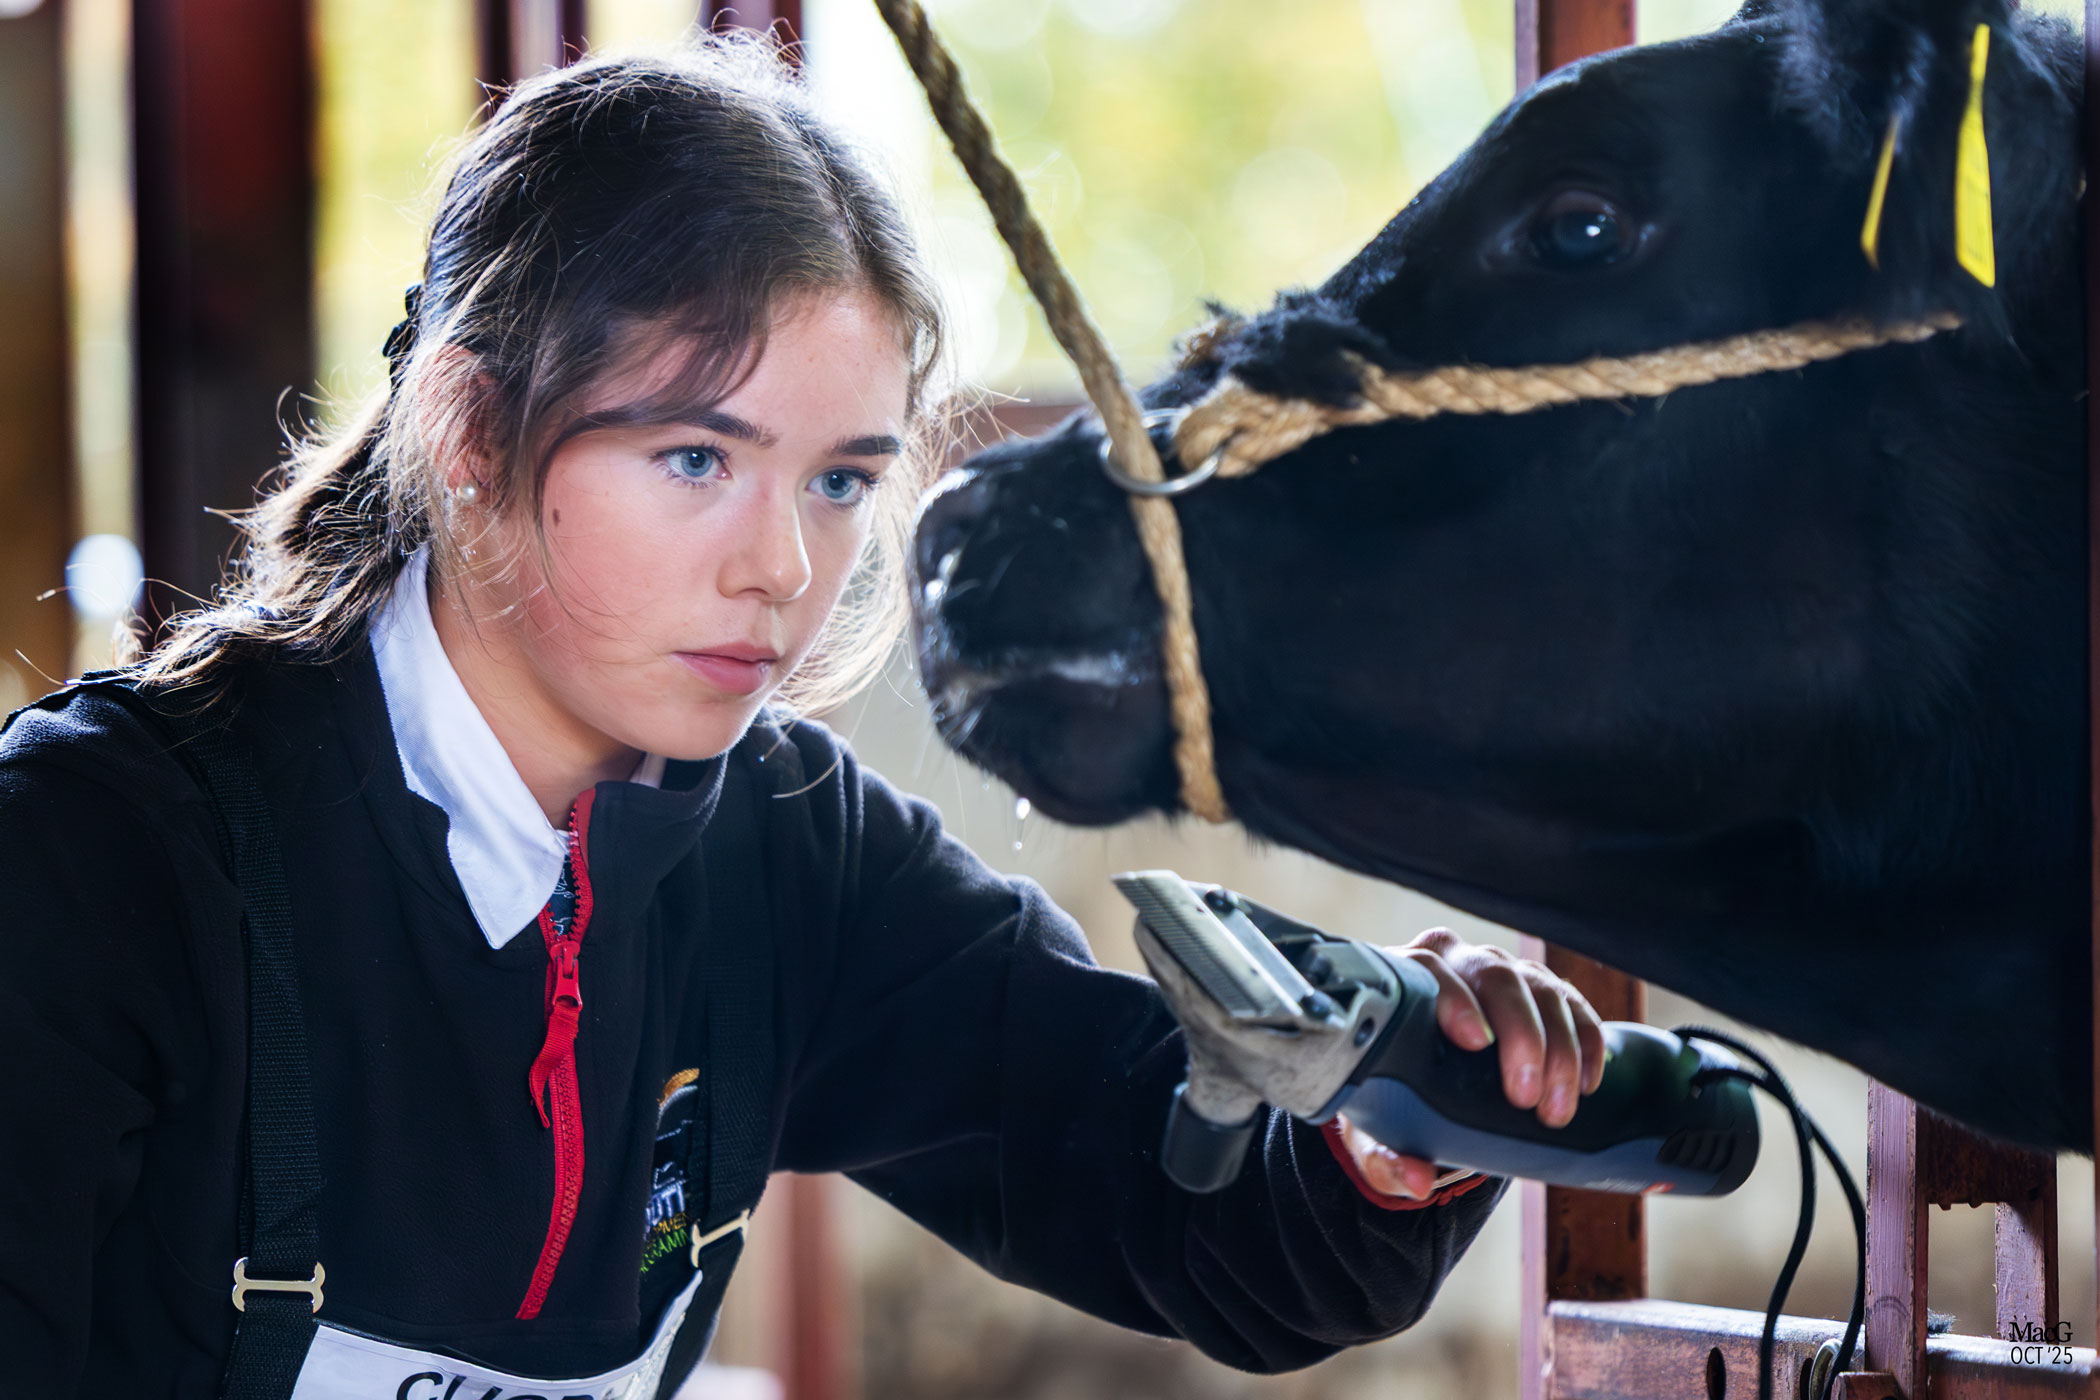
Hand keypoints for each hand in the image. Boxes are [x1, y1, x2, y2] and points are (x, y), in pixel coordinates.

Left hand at [1335, 928, 1606, 1198]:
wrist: (1424, 1084)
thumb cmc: (1394, 1096)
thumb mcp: (1381, 1131)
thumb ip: (1387, 1158)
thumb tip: (1415, 1179)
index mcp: (1404, 980)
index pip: (1426, 969)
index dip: (1454, 998)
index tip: (1476, 1042)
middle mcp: (1454, 962)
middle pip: (1493, 975)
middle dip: (1520, 1034)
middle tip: (1527, 1096)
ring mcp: (1502, 971)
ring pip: (1540, 988)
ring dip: (1559, 1048)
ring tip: (1557, 1107)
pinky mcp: (1540, 989)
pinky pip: (1572, 1004)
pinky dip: (1586, 1042)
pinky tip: (1586, 1083)